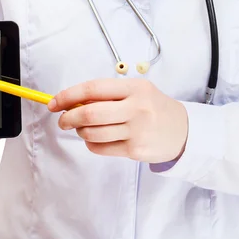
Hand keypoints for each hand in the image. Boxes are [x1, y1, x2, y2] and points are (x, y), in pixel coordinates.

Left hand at [48, 78, 187, 163]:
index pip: (93, 89)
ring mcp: (137, 130)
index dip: (68, 95)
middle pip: (89, 113)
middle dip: (69, 117)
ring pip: (93, 133)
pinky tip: (97, 139)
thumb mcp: (137, 92)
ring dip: (80, 131)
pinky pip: (101, 148)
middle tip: (63, 120)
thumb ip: (109, 95)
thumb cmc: (154, 108)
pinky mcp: (135, 150)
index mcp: (135, 88)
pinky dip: (91, 144)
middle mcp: (137, 108)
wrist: (184, 131)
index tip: (54, 102)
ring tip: (83, 129)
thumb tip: (73, 101)